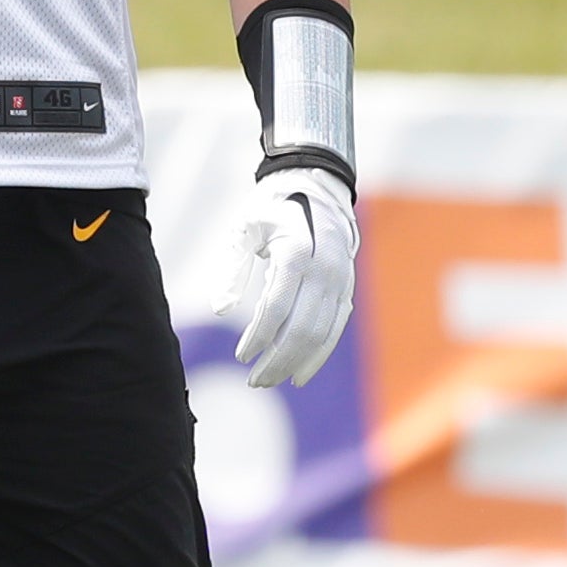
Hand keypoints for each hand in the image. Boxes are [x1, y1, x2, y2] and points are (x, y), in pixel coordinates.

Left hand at [217, 169, 356, 388]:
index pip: (276, 308)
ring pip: (322, 334)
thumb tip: (220, 309)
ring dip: (296, 363)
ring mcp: (340, 280)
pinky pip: (335, 328)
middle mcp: (323, 269)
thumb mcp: (244, 229)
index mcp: (296, 251)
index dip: (259, 337)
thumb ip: (231, 268)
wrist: (316, 186)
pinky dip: (319, 354)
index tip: (241, 356)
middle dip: (277, 360)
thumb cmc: (272, 207)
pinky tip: (300, 373)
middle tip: (255, 380)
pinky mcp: (346, 288)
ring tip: (270, 379)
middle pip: (302, 329)